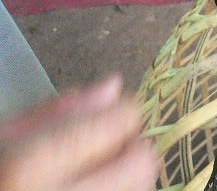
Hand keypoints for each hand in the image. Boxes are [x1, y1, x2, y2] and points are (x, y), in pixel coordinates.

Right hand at [0, 76, 157, 190]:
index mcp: (26, 169)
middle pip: (140, 165)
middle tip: (103, 150)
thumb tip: (112, 87)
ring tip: (91, 178)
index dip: (121, 113)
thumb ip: (54, 116)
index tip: (111, 115)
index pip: (117, 125)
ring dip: (127, 179)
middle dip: (129, 149)